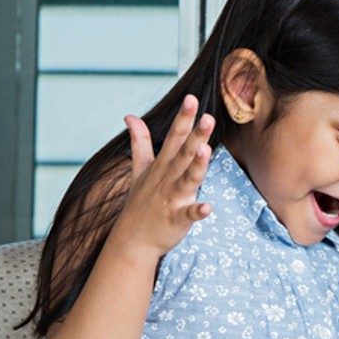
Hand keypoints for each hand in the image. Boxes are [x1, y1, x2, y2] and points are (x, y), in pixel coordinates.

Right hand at [109, 95, 214, 260]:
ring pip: (187, 179)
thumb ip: (140, 141)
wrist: (132, 239)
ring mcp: (171, 199)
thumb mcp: (139, 168)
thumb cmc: (140, 202)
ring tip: (206, 150)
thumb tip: (130, 116)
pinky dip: (197, 211)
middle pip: (184, 154)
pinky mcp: (176, 219)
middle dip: (195, 136)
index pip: (174, 137)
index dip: (183, 118)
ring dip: (196, 166)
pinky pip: (188, 214)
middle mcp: (167, 178)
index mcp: (162, 165)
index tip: (192, 98)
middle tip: (208, 117)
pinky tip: (208, 207)